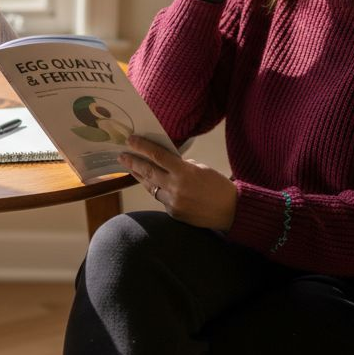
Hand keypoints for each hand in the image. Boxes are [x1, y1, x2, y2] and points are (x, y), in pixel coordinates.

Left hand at [119, 136, 237, 231]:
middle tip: (122, 156)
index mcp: (184, 172)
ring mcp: (173, 202)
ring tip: (134, 170)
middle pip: (148, 171)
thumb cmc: (219, 186)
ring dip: (142, 178)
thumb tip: (167, 162)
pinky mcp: (173, 213)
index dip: (142, 147)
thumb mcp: (202, 168)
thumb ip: (183, 165)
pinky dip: (159, 192)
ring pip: (151, 187)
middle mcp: (175, 187)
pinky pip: (161, 199)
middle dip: (133, 163)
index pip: (157, 156)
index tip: (130, 141)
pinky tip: (156, 186)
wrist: (231, 211)